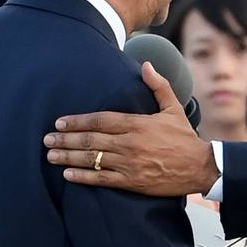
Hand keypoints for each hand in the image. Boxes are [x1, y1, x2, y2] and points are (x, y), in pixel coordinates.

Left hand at [43, 63, 219, 195]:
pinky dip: (83, 177)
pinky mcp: (132, 181)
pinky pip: (102, 180)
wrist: (200, 166)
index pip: (99, 120)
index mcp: (136, 124)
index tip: (59, 123)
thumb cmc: (185, 138)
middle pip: (90, 140)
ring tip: (51, 156)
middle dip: (65, 140)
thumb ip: (158, 86)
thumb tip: (146, 65)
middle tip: (46, 140)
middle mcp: (129, 143)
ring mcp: (129, 163)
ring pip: (92, 160)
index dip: (77, 121)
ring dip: (68, 157)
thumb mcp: (173, 108)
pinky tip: (68, 175)